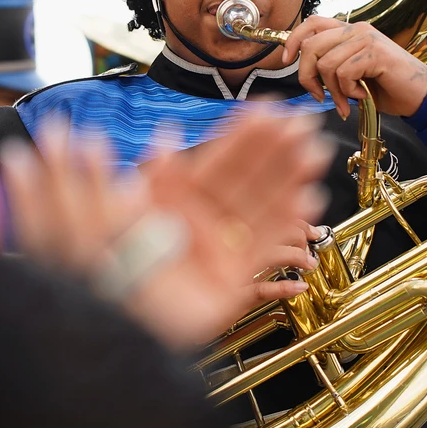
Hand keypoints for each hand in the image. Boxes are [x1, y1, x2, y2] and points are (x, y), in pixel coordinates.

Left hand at [0, 111, 333, 349]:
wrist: (114, 318)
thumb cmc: (113, 265)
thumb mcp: (128, 211)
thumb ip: (152, 174)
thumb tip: (167, 133)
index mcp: (179, 200)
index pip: (218, 161)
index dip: (243, 135)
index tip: (268, 109)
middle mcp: (205, 221)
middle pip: (247, 180)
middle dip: (276, 152)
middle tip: (303, 123)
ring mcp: (221, 248)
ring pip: (262, 207)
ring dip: (289, 180)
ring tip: (313, 153)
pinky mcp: (233, 279)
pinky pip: (264, 247)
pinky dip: (286, 223)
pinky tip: (308, 198)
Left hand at [282, 16, 426, 119]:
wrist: (422, 96)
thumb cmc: (387, 88)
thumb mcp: (352, 73)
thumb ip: (331, 65)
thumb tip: (304, 70)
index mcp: (350, 31)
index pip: (311, 23)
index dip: (293, 40)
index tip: (286, 60)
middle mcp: (358, 30)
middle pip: (311, 46)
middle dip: (308, 76)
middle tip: (319, 95)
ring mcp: (367, 39)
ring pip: (326, 63)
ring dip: (333, 91)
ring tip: (347, 100)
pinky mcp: (375, 53)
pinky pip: (343, 73)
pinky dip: (348, 91)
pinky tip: (363, 95)